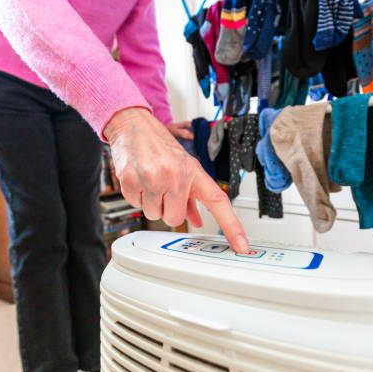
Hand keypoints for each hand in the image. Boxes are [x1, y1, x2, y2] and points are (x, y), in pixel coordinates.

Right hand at [104, 107, 249, 252]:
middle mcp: (175, 175)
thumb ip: (192, 196)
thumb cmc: (160, 146)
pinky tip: (139, 178)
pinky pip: (136, 205)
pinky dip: (136, 196)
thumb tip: (196, 221)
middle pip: (175, 219)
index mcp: (193, 171)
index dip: (232, 227)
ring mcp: (152, 178)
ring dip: (151, 203)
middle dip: (168, 210)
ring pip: (153, 215)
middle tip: (164, 191)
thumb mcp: (183, 166)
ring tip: (150, 181)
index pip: (218, 202)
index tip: (241, 246)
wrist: (133, 125)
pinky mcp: (130, 180)